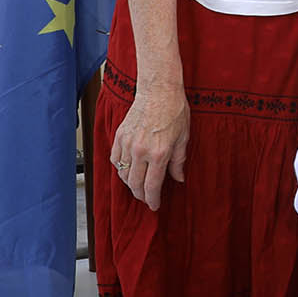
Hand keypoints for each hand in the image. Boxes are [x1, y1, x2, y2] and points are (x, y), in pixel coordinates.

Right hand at [109, 83, 190, 210]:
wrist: (159, 91)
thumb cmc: (174, 111)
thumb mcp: (183, 139)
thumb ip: (178, 162)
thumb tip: (178, 178)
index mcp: (159, 153)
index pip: (152, 186)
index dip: (152, 200)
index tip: (154, 205)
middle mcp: (140, 151)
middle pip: (135, 184)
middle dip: (141, 195)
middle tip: (147, 198)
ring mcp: (127, 144)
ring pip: (122, 174)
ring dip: (130, 183)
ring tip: (138, 184)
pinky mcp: (119, 136)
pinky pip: (114, 160)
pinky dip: (120, 168)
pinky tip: (128, 169)